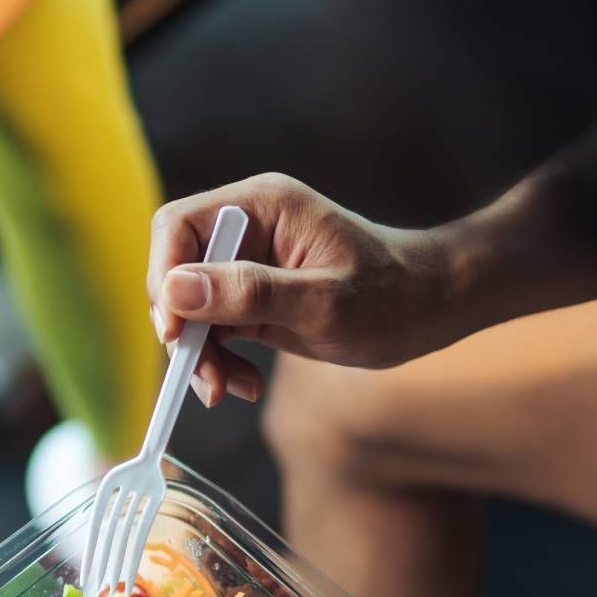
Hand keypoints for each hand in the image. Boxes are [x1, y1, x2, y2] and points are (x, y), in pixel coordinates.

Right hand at [147, 174, 451, 405]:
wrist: (432, 309)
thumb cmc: (393, 296)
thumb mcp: (322, 302)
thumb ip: (249, 293)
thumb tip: (175, 291)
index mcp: (261, 207)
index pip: (177, 228)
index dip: (164, 278)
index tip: (175, 332)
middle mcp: (247, 230)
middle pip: (176, 272)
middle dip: (183, 330)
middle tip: (205, 377)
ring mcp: (248, 266)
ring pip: (190, 309)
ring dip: (200, 355)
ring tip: (230, 389)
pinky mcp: (253, 299)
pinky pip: (213, 330)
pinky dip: (219, 362)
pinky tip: (244, 384)